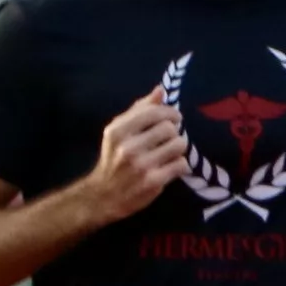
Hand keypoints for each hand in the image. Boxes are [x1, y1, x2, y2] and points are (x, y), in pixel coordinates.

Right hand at [88, 87, 183, 221]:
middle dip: (174, 133)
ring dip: (179, 149)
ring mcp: (141, 164)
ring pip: (179, 145)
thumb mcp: (119, 132)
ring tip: (170, 153)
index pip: (154, 112)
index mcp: (118, 130)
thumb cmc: (114, 159)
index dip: (170, 113)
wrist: (104, 195)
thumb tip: (160, 90)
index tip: (175, 119)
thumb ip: (139, 110)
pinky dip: (180, 165)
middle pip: (170, 128)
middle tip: (169, 139)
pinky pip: (181, 164)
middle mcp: (128, 146)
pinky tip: (171, 168)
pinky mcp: (153, 181)